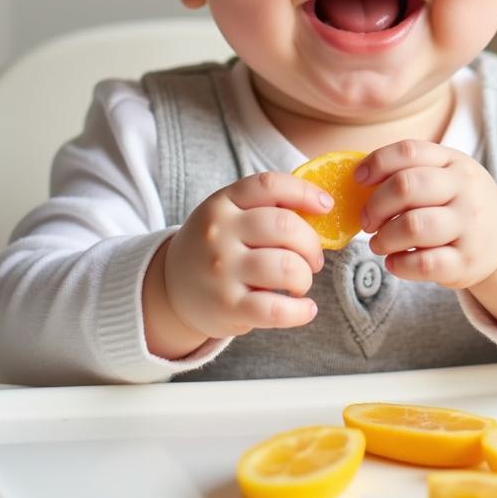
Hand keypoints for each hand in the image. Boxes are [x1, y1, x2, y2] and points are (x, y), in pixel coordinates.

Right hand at [146, 172, 329, 352]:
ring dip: (305, 276)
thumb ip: (265, 207)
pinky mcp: (227, 307)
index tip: (326, 205)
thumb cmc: (216, 246)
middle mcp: (219, 233)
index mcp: (222, 203)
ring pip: (286, 267)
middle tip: (314, 259)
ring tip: (300, 282)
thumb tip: (322, 207)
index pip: (269, 186)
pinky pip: (276, 309)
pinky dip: (300, 311)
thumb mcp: (228, 215)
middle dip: (312, 244)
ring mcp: (221, 271)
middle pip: (285, 227)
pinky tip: (306, 309)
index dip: (304, 192)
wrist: (170, 287)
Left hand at [358, 140, 496, 289]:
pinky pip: (424, 264)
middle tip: (367, 220)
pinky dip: (399, 264)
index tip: (358, 179)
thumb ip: (409, 170)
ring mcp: (469, 227)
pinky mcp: (466, 262)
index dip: (376, 163)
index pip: (409, 151)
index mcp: (455, 162)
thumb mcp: (446, 175)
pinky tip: (393, 262)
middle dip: (375, 205)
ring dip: (384, 237)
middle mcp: (465, 190)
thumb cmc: (459, 203)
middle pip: (406, 186)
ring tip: (378, 243)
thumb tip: (358, 179)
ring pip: (412, 226)